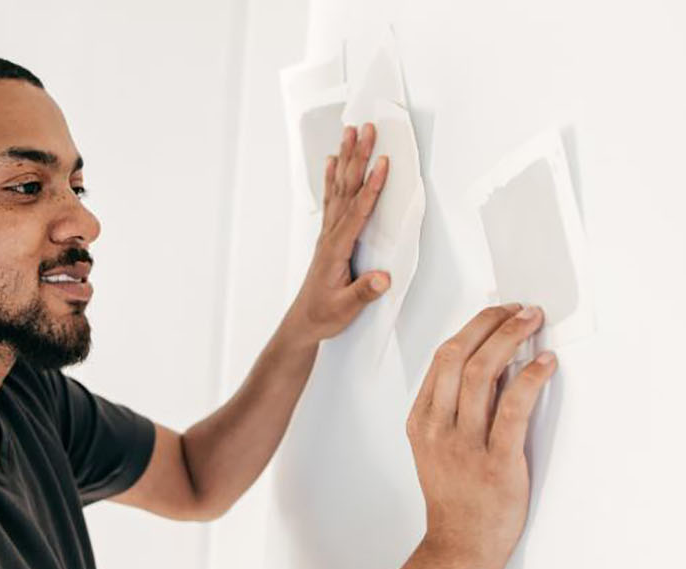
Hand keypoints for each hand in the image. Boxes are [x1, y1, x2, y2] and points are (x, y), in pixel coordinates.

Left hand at [284, 123, 392, 343]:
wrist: (303, 322)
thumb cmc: (324, 314)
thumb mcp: (346, 308)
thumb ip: (364, 292)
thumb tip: (382, 279)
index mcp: (338, 249)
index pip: (358, 212)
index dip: (372, 186)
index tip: (382, 163)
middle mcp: (331, 235)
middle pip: (347, 189)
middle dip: (358, 157)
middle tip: (366, 129)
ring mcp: (328, 233)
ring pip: (339, 188)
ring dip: (346, 158)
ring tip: (350, 132)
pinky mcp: (329, 236)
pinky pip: (332, 198)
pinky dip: (333, 177)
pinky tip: (333, 161)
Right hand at [405, 304, 556, 565]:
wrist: (461, 547)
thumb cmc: (456, 499)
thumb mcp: (437, 449)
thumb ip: (454, 411)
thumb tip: (491, 366)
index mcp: (421, 422)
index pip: (441, 359)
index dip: (473, 329)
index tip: (498, 314)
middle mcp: (438, 429)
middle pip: (458, 357)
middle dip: (491, 323)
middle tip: (521, 310)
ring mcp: (464, 446)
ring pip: (482, 375)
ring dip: (511, 339)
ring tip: (533, 323)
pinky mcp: (496, 463)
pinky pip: (513, 409)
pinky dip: (531, 379)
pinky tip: (546, 363)